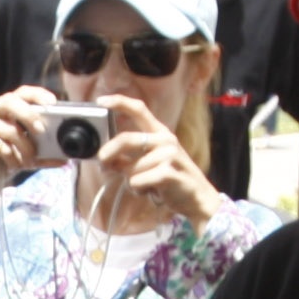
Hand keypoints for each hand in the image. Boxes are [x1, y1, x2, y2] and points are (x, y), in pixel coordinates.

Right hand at [0, 87, 60, 187]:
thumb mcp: (25, 155)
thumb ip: (43, 154)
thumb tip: (66, 158)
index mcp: (4, 108)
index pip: (22, 93)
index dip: (38, 94)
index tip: (53, 103)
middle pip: (11, 101)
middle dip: (29, 115)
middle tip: (41, 130)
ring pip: (8, 128)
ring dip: (24, 146)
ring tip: (29, 160)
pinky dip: (10, 156)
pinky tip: (13, 164)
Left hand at [88, 98, 224, 225]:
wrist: (198, 198)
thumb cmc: (171, 181)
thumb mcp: (150, 164)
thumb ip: (128, 159)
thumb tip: (104, 160)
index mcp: (160, 133)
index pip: (139, 109)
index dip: (119, 102)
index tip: (101, 100)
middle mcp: (165, 140)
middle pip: (125, 139)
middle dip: (108, 152)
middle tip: (102, 163)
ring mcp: (168, 155)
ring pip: (129, 169)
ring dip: (131, 182)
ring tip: (147, 186)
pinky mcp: (167, 172)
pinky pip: (136, 182)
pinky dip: (139, 190)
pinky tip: (154, 192)